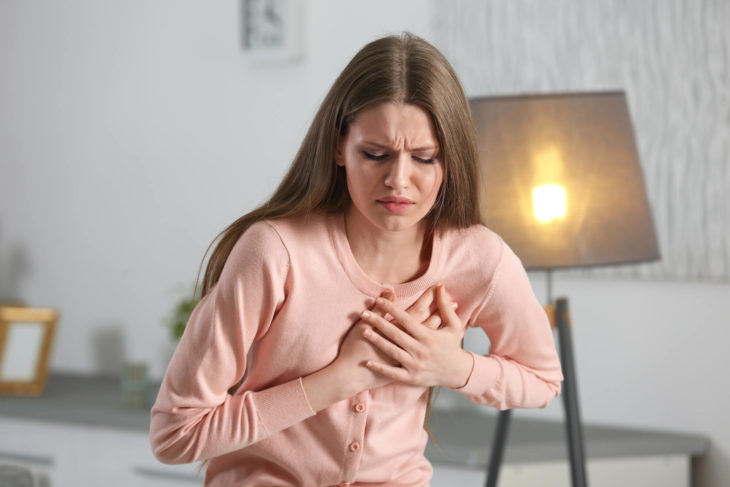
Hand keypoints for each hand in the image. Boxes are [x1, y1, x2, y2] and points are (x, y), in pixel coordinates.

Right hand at [302, 286, 448, 411]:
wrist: (351, 376)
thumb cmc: (355, 348)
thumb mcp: (365, 325)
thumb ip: (379, 309)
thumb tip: (390, 291)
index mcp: (396, 331)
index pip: (415, 311)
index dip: (426, 300)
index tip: (437, 289)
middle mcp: (405, 345)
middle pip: (426, 325)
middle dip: (440, 313)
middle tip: (453, 303)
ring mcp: (407, 358)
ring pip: (427, 341)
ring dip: (438, 329)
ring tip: (453, 320)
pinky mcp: (406, 370)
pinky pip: (424, 355)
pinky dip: (431, 349)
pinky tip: (439, 344)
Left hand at [360, 284, 473, 388]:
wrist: (459, 374)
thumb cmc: (453, 347)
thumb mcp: (453, 325)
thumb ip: (445, 306)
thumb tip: (440, 287)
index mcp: (428, 336)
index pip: (406, 318)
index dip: (392, 308)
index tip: (379, 299)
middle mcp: (420, 350)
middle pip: (396, 333)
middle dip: (379, 322)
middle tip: (364, 313)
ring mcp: (415, 365)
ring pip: (392, 351)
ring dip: (377, 341)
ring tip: (363, 330)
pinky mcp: (412, 378)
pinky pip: (393, 373)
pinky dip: (380, 368)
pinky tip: (367, 362)